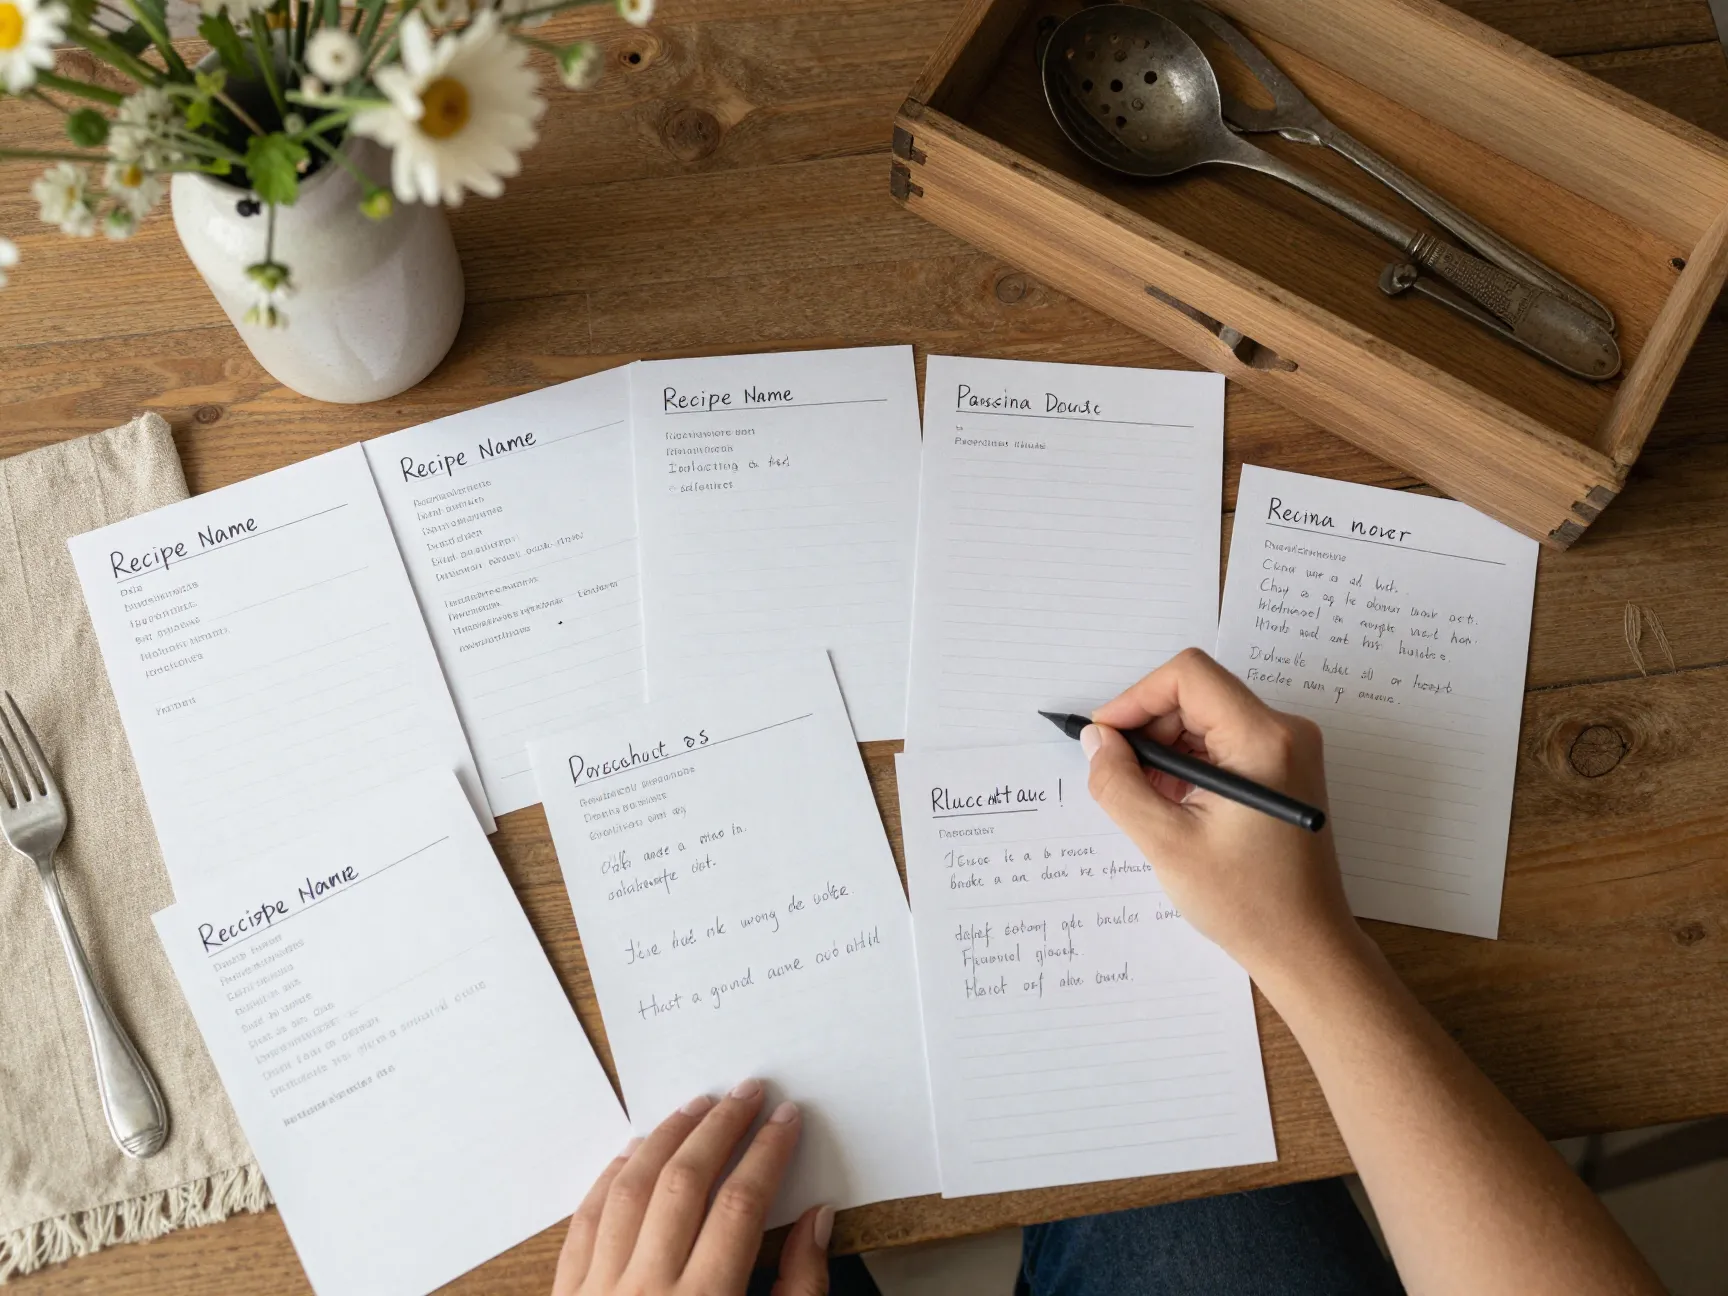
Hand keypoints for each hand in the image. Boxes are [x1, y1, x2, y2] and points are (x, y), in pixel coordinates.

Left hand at [552, 1080, 832, 1295]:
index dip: (767, 1154)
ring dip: (664, 1138)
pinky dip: (609, 1181)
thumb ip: (798, 1290)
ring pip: (628, 1192)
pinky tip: (632, 1156)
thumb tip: (816, 1219)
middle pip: (682, 1184)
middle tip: (748, 1091)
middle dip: (719, 1129)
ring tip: (697, 1107)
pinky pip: (584, 1224)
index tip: (787, 1117)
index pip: (739, 1206)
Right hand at [1084, 648, 1363, 984]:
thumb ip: (1120, 783)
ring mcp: (1286, 750)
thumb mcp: (1166, 842)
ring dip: (1164, 749)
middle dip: (1147, 728)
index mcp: (1263, 741)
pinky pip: (1221, 743)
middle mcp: (1284, 733)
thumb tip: (1096, 741)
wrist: (1304, 947)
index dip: (1136, 698)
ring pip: (1204, 719)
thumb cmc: (1247, 902)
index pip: (1188, 677)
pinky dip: (1187, 764)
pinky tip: (1170, 804)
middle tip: (1116, 774)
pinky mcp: (1281, 769)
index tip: (1104, 737)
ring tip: (1145, 799)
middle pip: (1195, 695)